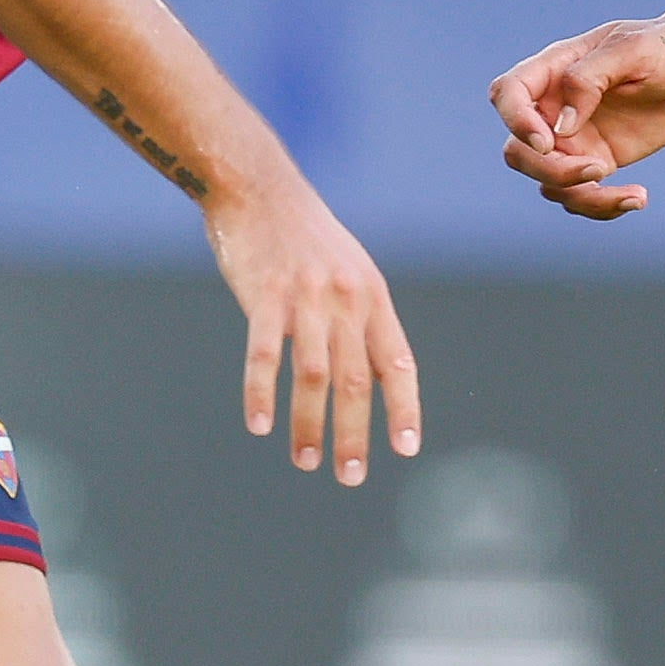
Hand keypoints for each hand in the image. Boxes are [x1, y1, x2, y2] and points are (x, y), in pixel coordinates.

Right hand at [201, 162, 418, 480]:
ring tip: (306, 461)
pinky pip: (264, 354)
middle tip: (350, 476)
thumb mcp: (350, 271)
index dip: (403, 408)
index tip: (405, 448)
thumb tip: (370, 376)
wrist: (259, 188)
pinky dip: (262, 393)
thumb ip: (360, 320)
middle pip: (356, 380)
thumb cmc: (304, 237)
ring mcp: (306, 298)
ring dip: (309, 424)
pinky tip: (259, 424)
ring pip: (312, 375)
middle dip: (355, 434)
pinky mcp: (264, 295)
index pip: (397, 363)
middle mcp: (346, 300)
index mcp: (372, 297)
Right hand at [490, 14, 664, 218]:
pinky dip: (602, 206)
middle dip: (548, 170)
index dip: (516, 122)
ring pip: (548, 181)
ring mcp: (576, 138)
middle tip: (597, 169)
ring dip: (579, 196)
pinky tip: (638, 198)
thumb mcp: (632, 50)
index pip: (508, 95)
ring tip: (632, 195)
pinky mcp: (600, 159)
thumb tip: (561, 127)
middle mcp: (556, 107)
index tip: (548, 142)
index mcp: (555, 69)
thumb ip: (588, 78)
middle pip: (519, 151)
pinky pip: (582, 194)